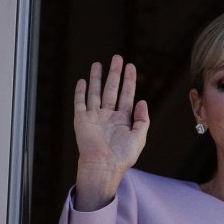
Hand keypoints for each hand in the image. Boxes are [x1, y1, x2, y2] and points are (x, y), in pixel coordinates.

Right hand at [73, 55, 149, 210]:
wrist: (103, 166)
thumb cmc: (122, 156)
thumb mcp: (139, 137)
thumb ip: (142, 119)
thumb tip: (142, 101)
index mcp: (123, 119)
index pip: (126, 94)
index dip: (129, 80)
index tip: (131, 66)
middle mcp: (108, 115)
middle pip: (111, 89)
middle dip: (114, 74)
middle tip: (117, 58)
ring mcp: (94, 116)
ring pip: (95, 92)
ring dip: (97, 78)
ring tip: (98, 64)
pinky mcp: (81, 120)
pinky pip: (80, 103)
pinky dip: (81, 92)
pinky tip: (83, 81)